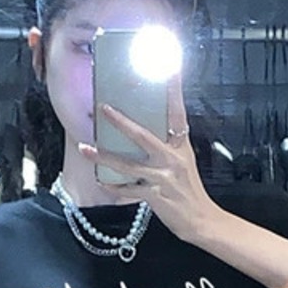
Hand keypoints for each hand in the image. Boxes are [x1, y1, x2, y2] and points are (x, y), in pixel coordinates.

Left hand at [77, 70, 216, 244]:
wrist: (201, 221)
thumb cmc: (190, 190)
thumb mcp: (184, 161)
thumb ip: (167, 145)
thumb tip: (144, 130)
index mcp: (181, 146)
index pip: (177, 112)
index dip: (173, 89)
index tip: (170, 66)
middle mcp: (172, 159)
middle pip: (143, 135)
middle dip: (121, 122)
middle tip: (104, 107)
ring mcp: (163, 178)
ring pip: (127, 164)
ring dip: (104, 156)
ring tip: (86, 148)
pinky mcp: (155, 197)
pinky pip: (127, 190)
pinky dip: (113, 186)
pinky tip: (100, 179)